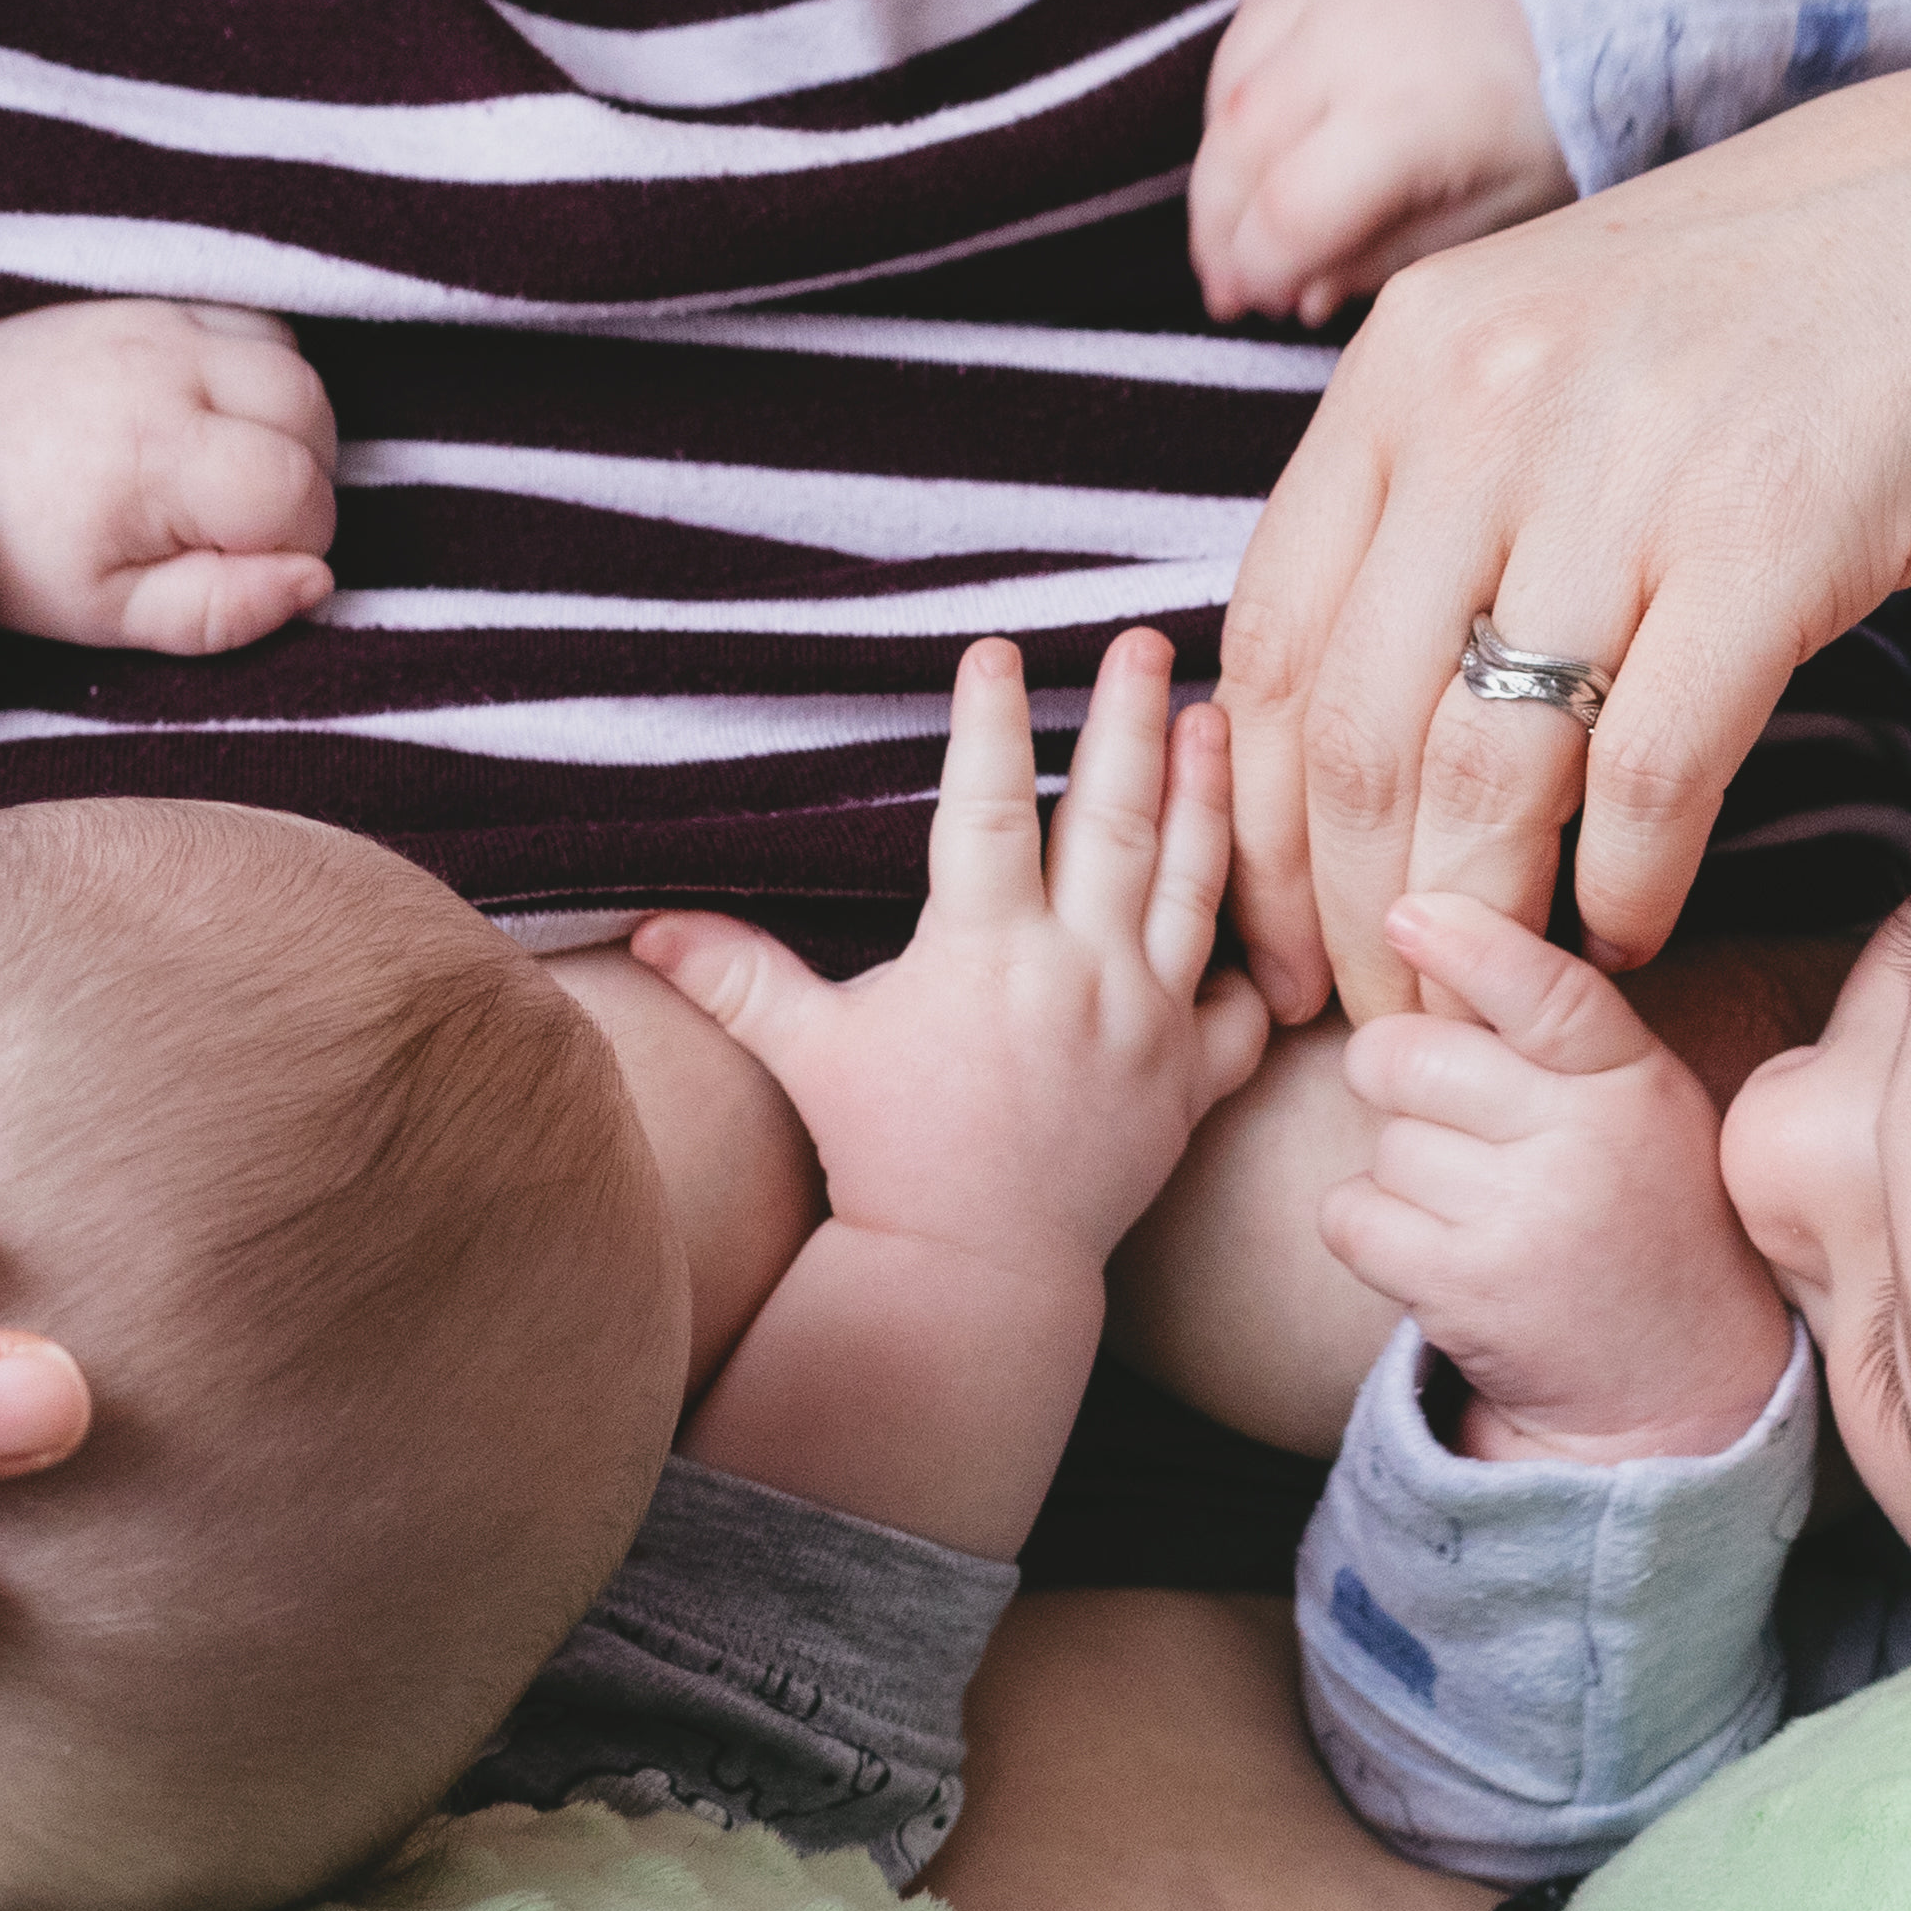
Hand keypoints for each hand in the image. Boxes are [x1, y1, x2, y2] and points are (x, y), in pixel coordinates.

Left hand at [0, 298, 338, 653]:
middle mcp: (165, 367)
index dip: (291, 544)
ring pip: (291, 360)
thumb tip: (315, 581)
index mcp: (159, 454)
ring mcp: (151, 321)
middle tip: (238, 519)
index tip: (233, 561)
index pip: (300, 494)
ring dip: (286, 419)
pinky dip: (252, 368)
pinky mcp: (137, 303)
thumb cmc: (13, 554)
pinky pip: (245, 320)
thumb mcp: (113, 617)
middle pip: (313, 412)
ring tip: (225, 466)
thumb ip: (225, 611)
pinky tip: (209, 415)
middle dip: (302, 477)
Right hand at [629, 631, 1271, 1291]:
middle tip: (1145, 639)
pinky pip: (1243, 1000)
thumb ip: (740, 978)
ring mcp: (1147, 1022)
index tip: (996, 648)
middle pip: (1115, 819)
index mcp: (982, 952)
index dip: (990, 723)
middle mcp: (1078, 972)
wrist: (974, 1271)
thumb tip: (646, 924)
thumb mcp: (809, 1055)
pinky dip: (1257, 949)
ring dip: (1207, 794)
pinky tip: (1265, 892)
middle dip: (1130, 718)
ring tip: (1215, 717)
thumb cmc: (885, 1156)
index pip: (988, 806)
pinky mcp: (1192, 1078)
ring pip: (1194, 885)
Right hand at [1191, 0, 1573, 323]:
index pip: (1286, 215)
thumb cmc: (1572, 102)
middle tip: (1226, 280)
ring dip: (1219, 157)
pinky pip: (1251, 12)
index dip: (1255, 271)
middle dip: (1215, 228)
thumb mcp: (1512, 204)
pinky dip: (1242, 76)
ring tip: (1237, 210)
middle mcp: (1351, 40)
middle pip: (1237, 150)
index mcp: (1406, 119)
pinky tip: (1260, 122)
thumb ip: (1401, 253)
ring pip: (1230, 82)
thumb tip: (1302, 295)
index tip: (1252, 304)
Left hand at [1216, 41, 1910, 1031]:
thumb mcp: (1559, 344)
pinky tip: (1631, 931)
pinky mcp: (1771, 538)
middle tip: (1390, 1016)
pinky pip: (1652, 770)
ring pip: (1488, 770)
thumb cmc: (1787, 312)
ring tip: (1501, 993)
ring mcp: (1627, 471)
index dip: (1259, 824)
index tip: (1290, 934)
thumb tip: (1342, 683)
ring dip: (1485, 921)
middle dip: (1359, 912)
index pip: (1273, 642)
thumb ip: (1440, 479)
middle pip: (1361, 731)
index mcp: (1411, 359)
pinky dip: (1627, 885)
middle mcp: (1488, 404)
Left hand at [1318, 892, 1796, 1465]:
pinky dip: (1369, 1229)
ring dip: (1402, 1170)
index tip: (1407, 911)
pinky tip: (1433, 1250)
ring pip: (1383, 1141)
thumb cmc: (1640, 1217)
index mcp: (1634, 1079)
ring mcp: (1527, 1218)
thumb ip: (1557, 1036)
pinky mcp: (1469, 1290)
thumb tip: (1423, 934)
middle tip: (1439, 1114)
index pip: (1545, 991)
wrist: (1680, 1383)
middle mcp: (1587, 1140)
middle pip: (1410, 1055)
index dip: (1469, 942)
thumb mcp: (1642, 1107)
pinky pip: (1352, 1216)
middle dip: (1395, 1072)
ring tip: (1473, 1208)